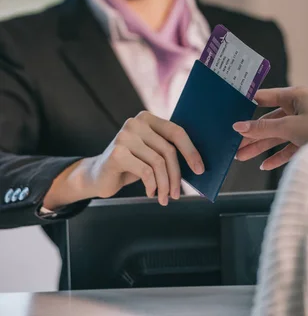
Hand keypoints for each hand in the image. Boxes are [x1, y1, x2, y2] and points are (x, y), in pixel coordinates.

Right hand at [44, 111, 203, 209]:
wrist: (98, 176)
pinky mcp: (117, 152)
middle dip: (177, 175)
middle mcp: (135, 122)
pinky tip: (151, 192)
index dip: (191, 151)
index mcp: (147, 118)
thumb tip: (197, 164)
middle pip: (168, 149)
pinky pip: (145, 171)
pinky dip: (152, 185)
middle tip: (178, 194)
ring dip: (165, 185)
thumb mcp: (150, 154)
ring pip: (158, 162)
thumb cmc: (130, 165)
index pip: (176, 131)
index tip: (200, 170)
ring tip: (165, 197)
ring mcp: (125, 136)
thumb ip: (167, 150)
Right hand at [233, 87, 307, 169]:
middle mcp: (298, 109)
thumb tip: (239, 126)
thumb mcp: (289, 127)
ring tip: (241, 156)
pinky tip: (264, 165)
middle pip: (268, 120)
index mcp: (295, 97)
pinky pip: (287, 148)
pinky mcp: (307, 141)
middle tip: (234, 143)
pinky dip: (276, 156)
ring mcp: (303, 125)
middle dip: (251, 133)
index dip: (247, 103)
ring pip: (276, 136)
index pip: (265, 97)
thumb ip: (263, 128)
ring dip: (260, 146)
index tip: (230, 110)